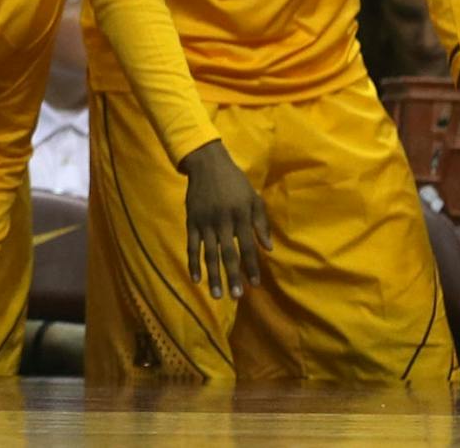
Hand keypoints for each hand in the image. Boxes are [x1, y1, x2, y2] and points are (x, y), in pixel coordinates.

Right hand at [178, 140, 271, 299]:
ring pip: (209, 253)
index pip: (247, 246)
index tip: (254, 285)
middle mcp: (222, 221)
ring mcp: (205, 222)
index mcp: (240, 215)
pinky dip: (192, 262)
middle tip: (235, 296)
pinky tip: (196, 279)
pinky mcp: (191, 221)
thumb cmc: (234, 181)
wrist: (207, 163)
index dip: (251, 266)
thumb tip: (268, 248)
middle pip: (228, 253)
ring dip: (213, 275)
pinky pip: (191, 245)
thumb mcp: (253, 197)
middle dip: (232, 276)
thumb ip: (261, 222)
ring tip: (216, 295)